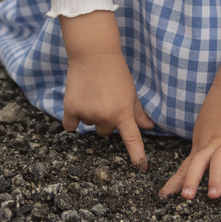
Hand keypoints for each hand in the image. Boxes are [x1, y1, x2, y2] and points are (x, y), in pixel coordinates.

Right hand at [60, 12, 154, 170]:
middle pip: (106, 132)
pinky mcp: (71, 109)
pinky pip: (72, 125)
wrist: (94, 53)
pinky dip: (73, 119)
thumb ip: (139, 112)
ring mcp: (88, 114)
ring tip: (93, 95)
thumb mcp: (131, 91)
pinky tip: (78, 103)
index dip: (137, 156)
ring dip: (90, 116)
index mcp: (123, 113)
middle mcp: (106, 116)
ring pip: (89, 126)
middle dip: (106, 121)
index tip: (141, 168)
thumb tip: (150, 127)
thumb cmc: (116, 71)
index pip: (132, 140)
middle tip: (105, 100)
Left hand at [159, 63, 220, 199]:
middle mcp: (212, 146)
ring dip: (215, 177)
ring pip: (220, 160)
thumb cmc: (217, 117)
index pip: (186, 166)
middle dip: (192, 180)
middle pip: (199, 163)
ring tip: (213, 194)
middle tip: (186, 197)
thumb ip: (197, 157)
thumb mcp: (202, 137)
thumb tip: (183, 178)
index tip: (164, 197)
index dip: (176, 181)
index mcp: (201, 147)